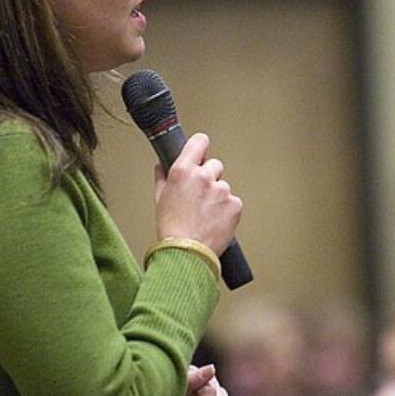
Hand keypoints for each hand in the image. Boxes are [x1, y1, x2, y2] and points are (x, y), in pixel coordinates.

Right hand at [154, 133, 242, 253]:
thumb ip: (162, 177)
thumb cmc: (172, 229)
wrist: (187, 254)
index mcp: (183, 171)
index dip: (201, 147)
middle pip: (215, 164)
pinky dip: (227, 210)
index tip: (202, 152)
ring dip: (218, 196)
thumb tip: (162, 165)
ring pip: (224, 186)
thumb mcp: (159, 199)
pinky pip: (233, 201)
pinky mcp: (235, 204)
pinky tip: (215, 221)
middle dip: (209, 177)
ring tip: (205, 214)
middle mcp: (203, 177)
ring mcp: (221, 190)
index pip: (200, 142)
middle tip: (200, 197)